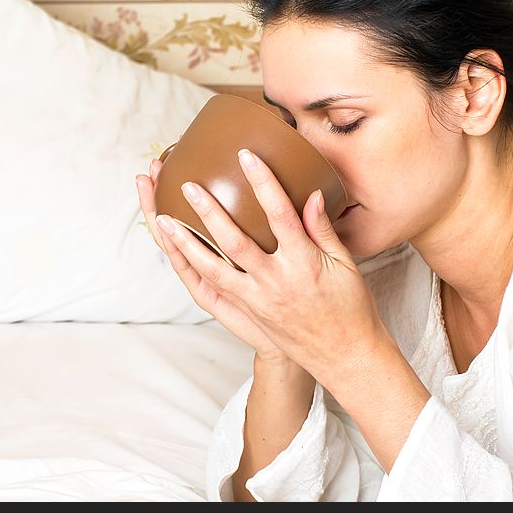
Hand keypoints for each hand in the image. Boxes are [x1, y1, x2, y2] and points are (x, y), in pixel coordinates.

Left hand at [152, 148, 388, 387]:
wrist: (344, 356)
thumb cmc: (350, 308)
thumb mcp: (345, 265)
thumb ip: (322, 229)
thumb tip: (312, 195)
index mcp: (304, 263)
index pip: (280, 214)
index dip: (263, 183)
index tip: (246, 157)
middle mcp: (276, 281)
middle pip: (235, 241)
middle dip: (209, 211)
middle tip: (188, 185)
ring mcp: (258, 299)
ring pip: (213, 268)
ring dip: (185, 242)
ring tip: (162, 219)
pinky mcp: (249, 311)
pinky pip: (214, 287)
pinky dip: (193, 268)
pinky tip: (176, 251)